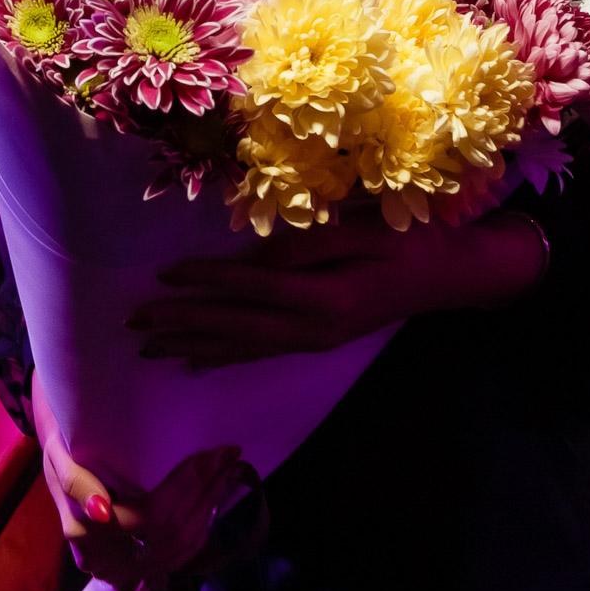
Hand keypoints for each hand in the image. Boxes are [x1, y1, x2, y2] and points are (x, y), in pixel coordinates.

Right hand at [32, 370, 241, 590]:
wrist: (62, 452)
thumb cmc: (62, 445)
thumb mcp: (59, 454)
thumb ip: (75, 482)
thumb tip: (100, 512)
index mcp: (83, 533)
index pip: (149, 519)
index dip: (184, 488)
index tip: (209, 455)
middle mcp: (104, 560)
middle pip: (170, 535)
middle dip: (204, 493)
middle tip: (227, 455)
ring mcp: (124, 567)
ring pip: (180, 549)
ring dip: (209, 508)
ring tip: (228, 471)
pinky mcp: (140, 564)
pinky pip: (179, 555)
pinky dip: (201, 526)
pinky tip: (215, 498)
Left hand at [125, 202, 547, 367]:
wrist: (454, 278)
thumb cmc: (415, 241)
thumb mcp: (370, 230)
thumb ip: (314, 243)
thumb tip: (261, 258)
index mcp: (325, 297)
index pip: (250, 287)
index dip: (204, 281)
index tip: (162, 274)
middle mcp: (313, 328)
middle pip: (235, 327)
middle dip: (183, 324)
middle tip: (135, 322)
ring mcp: (315, 340)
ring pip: (242, 347)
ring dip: (193, 346)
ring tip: (150, 346)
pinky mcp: (319, 341)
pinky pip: (260, 353)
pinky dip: (224, 357)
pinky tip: (196, 361)